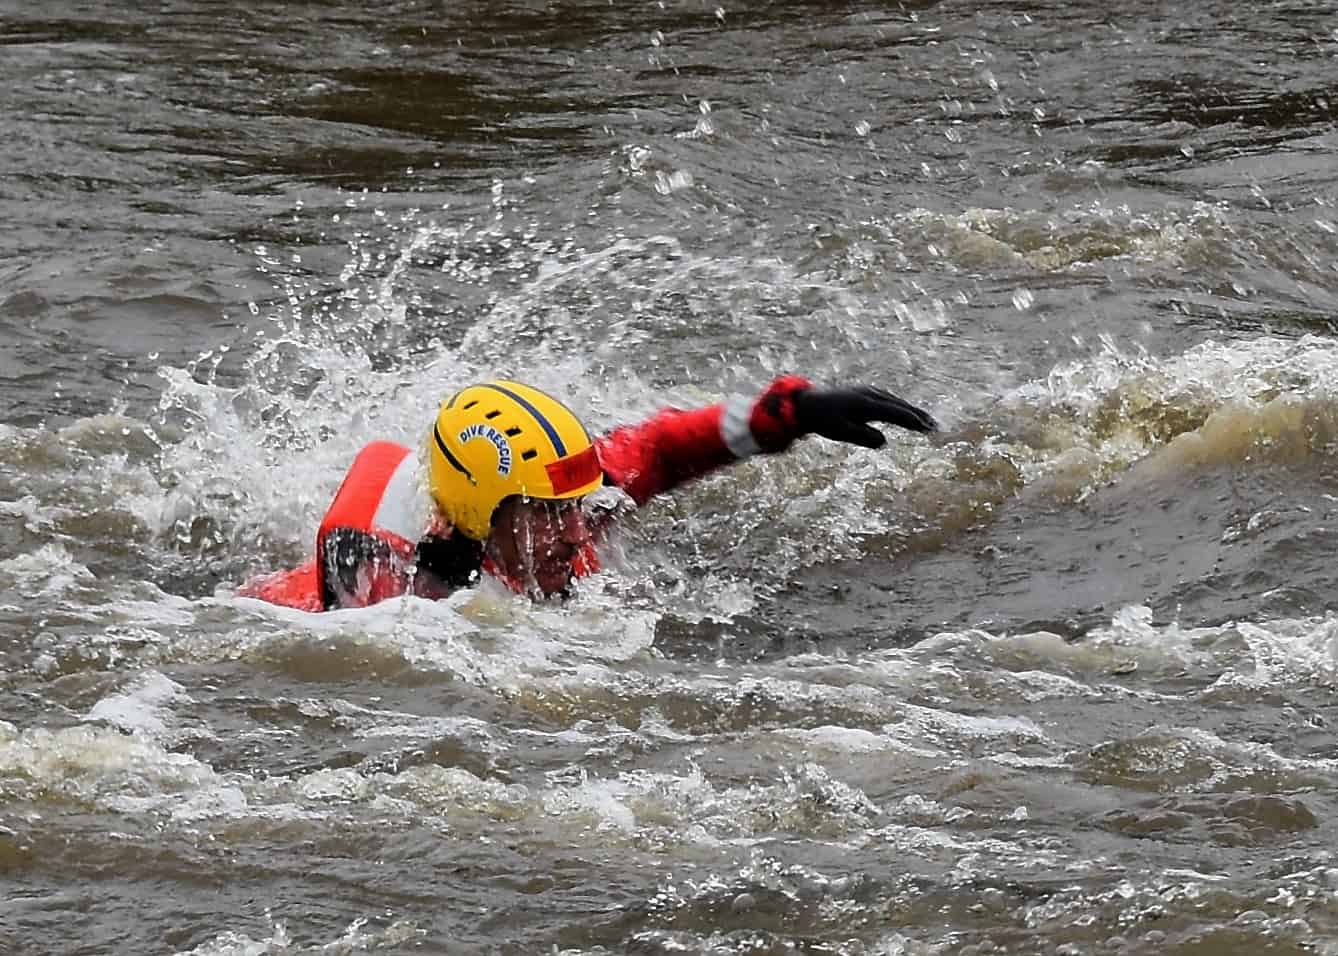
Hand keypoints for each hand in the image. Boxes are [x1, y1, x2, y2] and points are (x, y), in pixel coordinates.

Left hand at [794, 385, 937, 447]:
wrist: (809, 404)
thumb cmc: (824, 421)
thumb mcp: (842, 433)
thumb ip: (864, 438)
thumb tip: (884, 441)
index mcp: (866, 404)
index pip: (897, 413)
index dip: (914, 422)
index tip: (929, 430)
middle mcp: (871, 394)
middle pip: (901, 406)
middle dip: (919, 416)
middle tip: (936, 428)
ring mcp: (869, 391)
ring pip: (896, 402)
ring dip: (912, 412)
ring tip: (927, 423)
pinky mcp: (866, 393)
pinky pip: (889, 400)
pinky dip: (901, 408)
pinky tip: (907, 415)